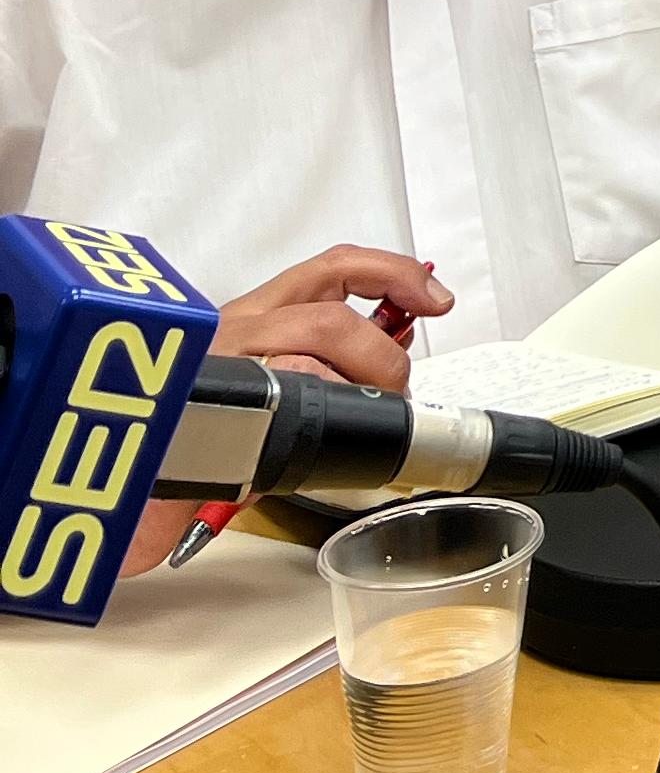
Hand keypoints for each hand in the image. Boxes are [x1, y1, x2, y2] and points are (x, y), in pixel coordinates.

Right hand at [122, 245, 453, 584]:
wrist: (110, 504)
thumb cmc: (186, 450)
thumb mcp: (265, 401)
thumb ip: (316, 381)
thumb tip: (383, 379)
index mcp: (250, 317)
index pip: (332, 268)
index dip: (393, 273)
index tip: (435, 296)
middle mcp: (230, 331)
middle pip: (330, 316)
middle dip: (382, 357)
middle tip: (391, 396)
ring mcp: (211, 370)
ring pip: (306, 357)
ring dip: (348, 395)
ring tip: (344, 431)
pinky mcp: (195, 415)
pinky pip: (271, 410)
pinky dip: (299, 430)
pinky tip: (284, 459)